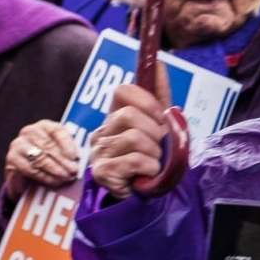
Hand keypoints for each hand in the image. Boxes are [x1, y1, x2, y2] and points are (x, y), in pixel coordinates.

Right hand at [4, 119, 81, 198]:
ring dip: (55, 169)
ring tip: (66, 178)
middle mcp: (30, 131)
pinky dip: (44, 176)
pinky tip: (55, 181)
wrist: (28, 174)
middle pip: (48, 145)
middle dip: (63, 160)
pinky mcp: (12, 160)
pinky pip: (30, 168)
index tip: (76, 157)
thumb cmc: (51, 159)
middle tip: (74, 171)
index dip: (67, 144)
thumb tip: (81, 161)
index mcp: (45, 126)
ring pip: (39, 157)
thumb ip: (70, 153)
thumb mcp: (62, 153)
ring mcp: (18, 144)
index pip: (57, 130)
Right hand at [90, 80, 171, 198]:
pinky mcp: (102, 172)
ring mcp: (98, 152)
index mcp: (113, 118)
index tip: (160, 118)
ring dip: (154, 153)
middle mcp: (101, 132)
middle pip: (129, 115)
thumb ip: (160, 96)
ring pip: (135, 137)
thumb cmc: (155, 161)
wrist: (149, 197)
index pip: (123, 91)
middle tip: (157, 149)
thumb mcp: (161, 126)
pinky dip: (150, 168)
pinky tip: (146, 175)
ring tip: (152, 164)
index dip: (147, 102)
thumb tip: (160, 61)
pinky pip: (136, 160)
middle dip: (154, 133)